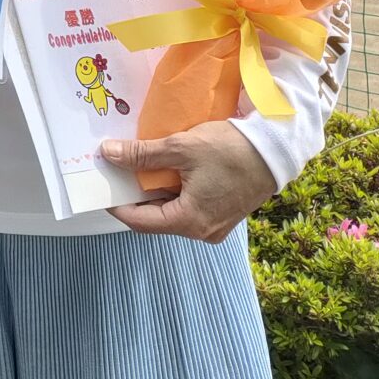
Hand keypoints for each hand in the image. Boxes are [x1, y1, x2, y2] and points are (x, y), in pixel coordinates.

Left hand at [103, 121, 278, 242]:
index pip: (140, 222)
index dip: (116, 204)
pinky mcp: (224, 213)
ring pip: (173, 211)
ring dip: (155, 191)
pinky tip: (165, 169)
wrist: (277, 149)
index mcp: (190, 222)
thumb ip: (142, 154)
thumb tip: (108, 154)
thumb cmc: (231, 149)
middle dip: (135, 194)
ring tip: (137, 166)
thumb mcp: (181, 148)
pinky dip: (174, 190)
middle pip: (156, 217)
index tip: (101, 186)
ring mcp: (216, 224)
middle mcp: (202, 231)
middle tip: (116, 172)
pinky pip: (190, 206)